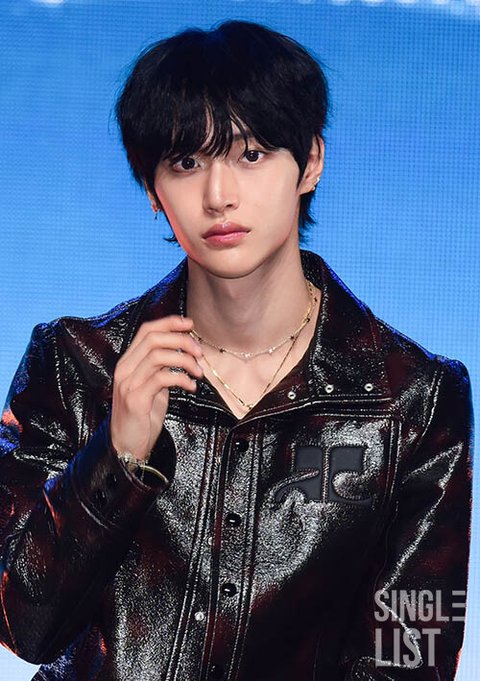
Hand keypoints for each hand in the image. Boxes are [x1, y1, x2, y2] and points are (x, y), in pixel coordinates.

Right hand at [110, 315, 202, 460]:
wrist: (127, 447)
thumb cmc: (142, 417)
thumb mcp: (153, 387)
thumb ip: (162, 368)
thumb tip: (184, 351)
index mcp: (128, 363)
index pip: (146, 330)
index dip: (169, 322)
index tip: (190, 324)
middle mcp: (125, 369)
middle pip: (153, 338)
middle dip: (181, 340)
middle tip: (199, 352)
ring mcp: (128, 384)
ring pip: (158, 355)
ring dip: (185, 360)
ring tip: (198, 372)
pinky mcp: (136, 399)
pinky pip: (162, 378)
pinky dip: (182, 379)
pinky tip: (191, 387)